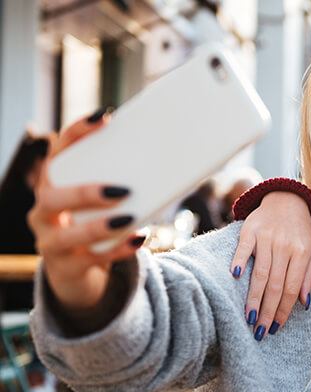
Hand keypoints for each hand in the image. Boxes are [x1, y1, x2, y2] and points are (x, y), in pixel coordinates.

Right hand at [28, 109, 145, 310]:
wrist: (78, 269)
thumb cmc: (99, 221)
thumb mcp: (107, 199)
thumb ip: (127, 178)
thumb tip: (180, 154)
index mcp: (55, 183)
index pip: (58, 150)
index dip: (78, 132)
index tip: (106, 117)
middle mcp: (44, 210)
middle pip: (50, 196)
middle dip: (84, 192)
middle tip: (122, 189)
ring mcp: (51, 241)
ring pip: (64, 235)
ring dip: (98, 226)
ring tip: (129, 217)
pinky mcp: (66, 268)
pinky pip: (89, 260)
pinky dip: (116, 249)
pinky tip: (138, 239)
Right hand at [230, 191, 310, 336]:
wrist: (287, 198)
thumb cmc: (300, 230)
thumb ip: (308, 276)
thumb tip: (304, 304)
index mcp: (302, 252)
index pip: (291, 288)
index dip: (283, 310)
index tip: (276, 327)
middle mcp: (284, 246)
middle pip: (275, 285)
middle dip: (267, 311)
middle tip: (260, 332)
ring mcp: (266, 237)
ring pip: (259, 273)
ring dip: (253, 298)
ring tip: (249, 318)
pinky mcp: (250, 229)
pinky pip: (243, 248)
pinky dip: (239, 261)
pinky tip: (235, 277)